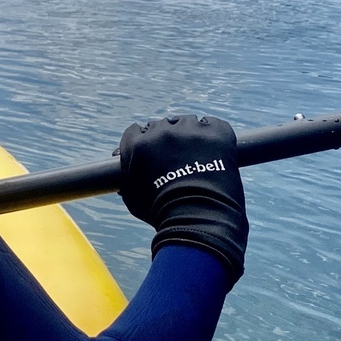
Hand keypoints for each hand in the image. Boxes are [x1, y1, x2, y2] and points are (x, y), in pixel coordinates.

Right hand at [115, 114, 248, 284]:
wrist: (199, 218)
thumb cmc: (162, 214)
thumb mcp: (133, 199)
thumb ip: (128, 180)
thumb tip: (125, 178)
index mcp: (137, 144)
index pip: (136, 132)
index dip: (144, 142)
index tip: (152, 153)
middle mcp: (161, 131)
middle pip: (162, 125)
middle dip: (167, 139)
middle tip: (177, 157)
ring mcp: (190, 130)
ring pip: (188, 123)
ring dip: (191, 135)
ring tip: (198, 154)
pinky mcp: (216, 132)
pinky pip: (213, 123)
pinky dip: (213, 134)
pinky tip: (214, 148)